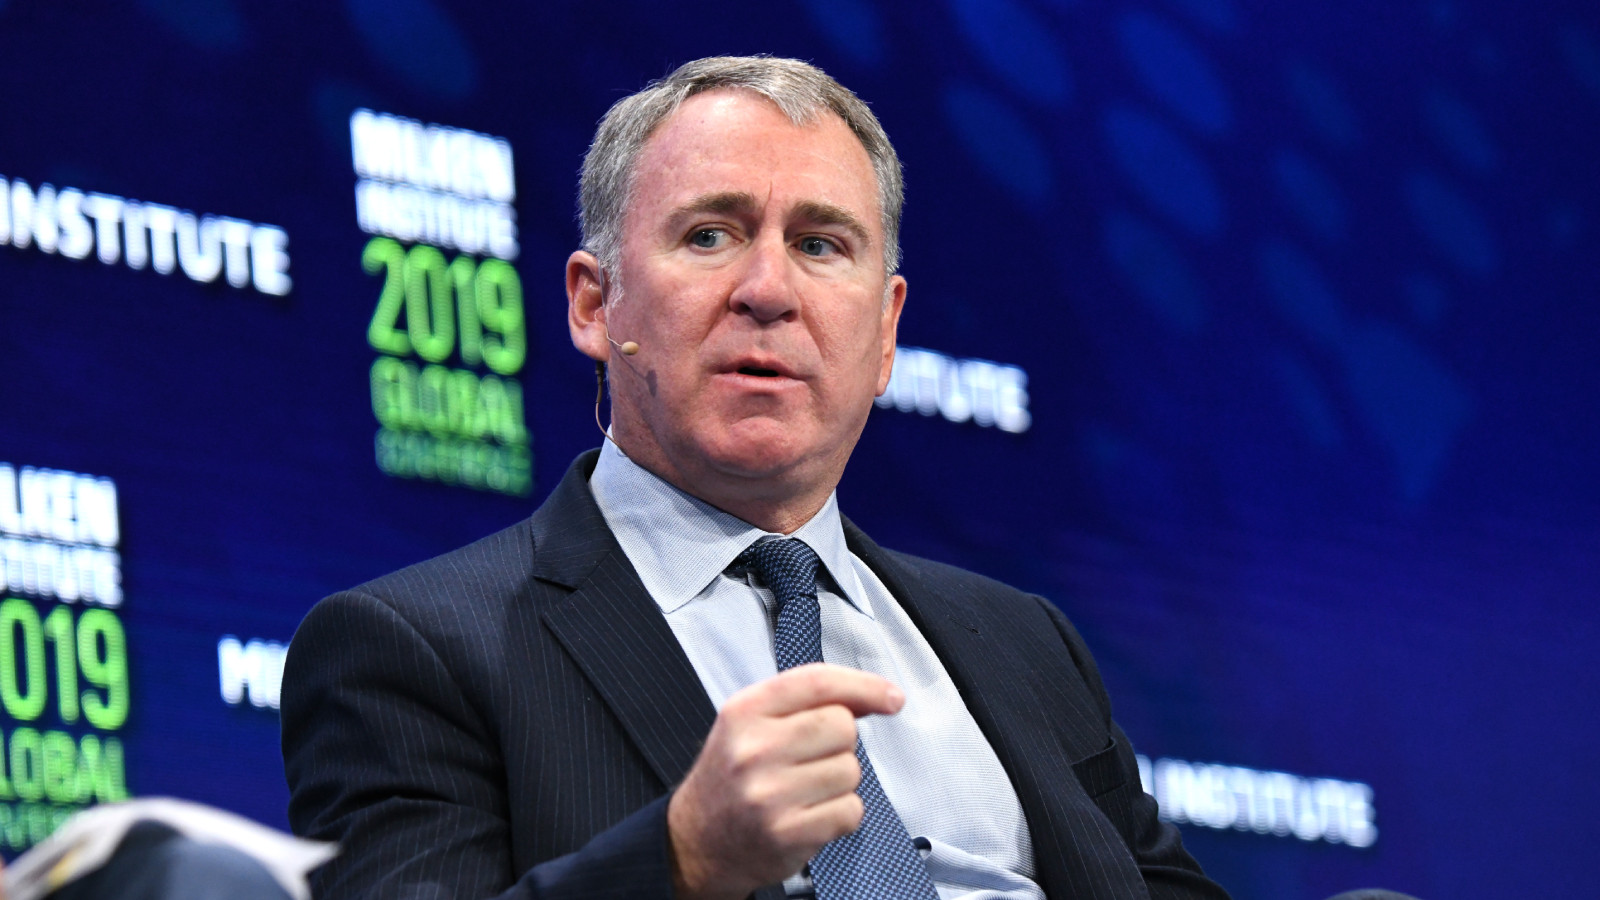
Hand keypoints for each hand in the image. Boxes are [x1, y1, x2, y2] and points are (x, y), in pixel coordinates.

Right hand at [666, 663, 904, 899]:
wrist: (696, 841)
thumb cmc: (731, 777)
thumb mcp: (750, 724)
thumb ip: (804, 702)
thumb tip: (875, 695)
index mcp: (745, 712)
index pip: (817, 682)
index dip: (864, 685)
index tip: (891, 696)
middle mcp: (753, 750)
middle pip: (842, 725)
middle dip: (841, 741)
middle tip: (812, 758)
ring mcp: (770, 794)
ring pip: (850, 770)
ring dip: (840, 781)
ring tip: (805, 789)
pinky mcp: (788, 833)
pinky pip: (850, 810)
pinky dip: (842, 813)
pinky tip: (811, 813)